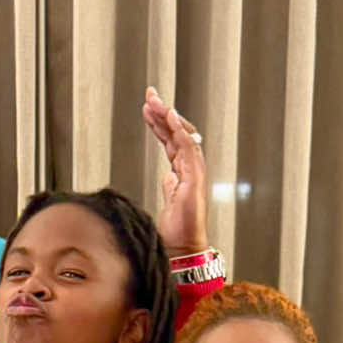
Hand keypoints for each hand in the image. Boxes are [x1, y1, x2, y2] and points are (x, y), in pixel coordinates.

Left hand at [142, 86, 207, 256]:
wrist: (183, 248)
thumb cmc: (175, 230)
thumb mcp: (167, 201)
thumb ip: (169, 186)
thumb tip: (168, 176)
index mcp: (182, 171)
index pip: (171, 140)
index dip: (160, 123)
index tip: (147, 107)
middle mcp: (190, 168)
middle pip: (177, 132)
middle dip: (163, 112)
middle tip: (150, 94)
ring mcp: (194, 171)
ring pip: (183, 135)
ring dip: (168, 117)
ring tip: (155, 101)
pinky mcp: (195, 178)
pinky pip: (188, 148)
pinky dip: (180, 131)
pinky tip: (170, 117)